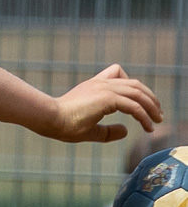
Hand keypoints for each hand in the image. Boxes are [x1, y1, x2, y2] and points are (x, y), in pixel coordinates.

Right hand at [46, 65, 162, 142]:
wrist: (49, 118)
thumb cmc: (62, 124)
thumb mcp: (90, 129)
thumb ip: (109, 131)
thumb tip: (127, 130)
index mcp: (94, 86)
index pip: (120, 75)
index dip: (133, 88)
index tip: (141, 105)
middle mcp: (101, 84)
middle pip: (135, 84)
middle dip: (149, 97)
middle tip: (157, 113)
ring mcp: (104, 88)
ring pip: (138, 92)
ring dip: (151, 106)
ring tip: (157, 119)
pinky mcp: (107, 98)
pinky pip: (133, 106)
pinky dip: (144, 116)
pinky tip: (148, 127)